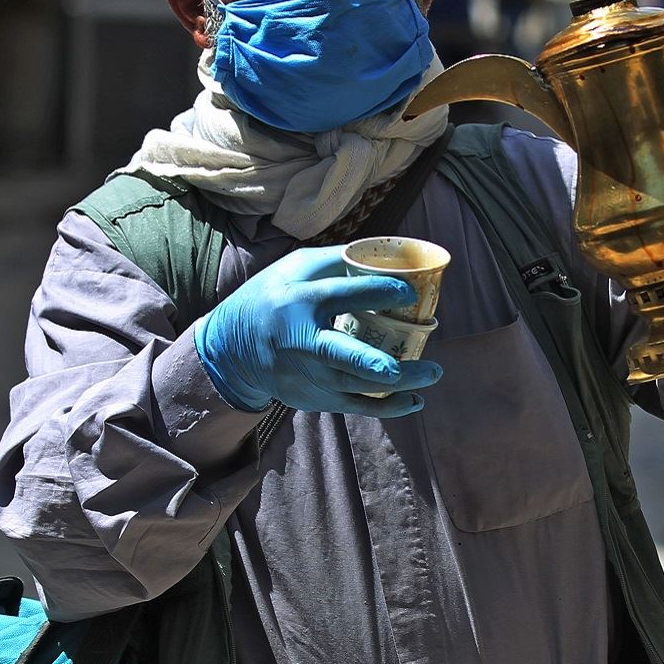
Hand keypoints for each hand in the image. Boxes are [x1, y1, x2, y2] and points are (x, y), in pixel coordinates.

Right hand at [198, 246, 441, 416]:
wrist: (232, 352)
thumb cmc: (272, 298)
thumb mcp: (295, 268)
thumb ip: (338, 261)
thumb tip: (386, 256)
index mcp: (300, 303)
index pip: (345, 296)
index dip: (381, 292)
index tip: (409, 293)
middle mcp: (304, 343)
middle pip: (350, 357)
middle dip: (387, 364)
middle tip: (427, 361)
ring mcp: (308, 376)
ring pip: (360, 386)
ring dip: (402, 385)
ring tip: (432, 373)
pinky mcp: (313, 397)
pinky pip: (356, 406)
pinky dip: (388, 407)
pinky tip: (415, 400)